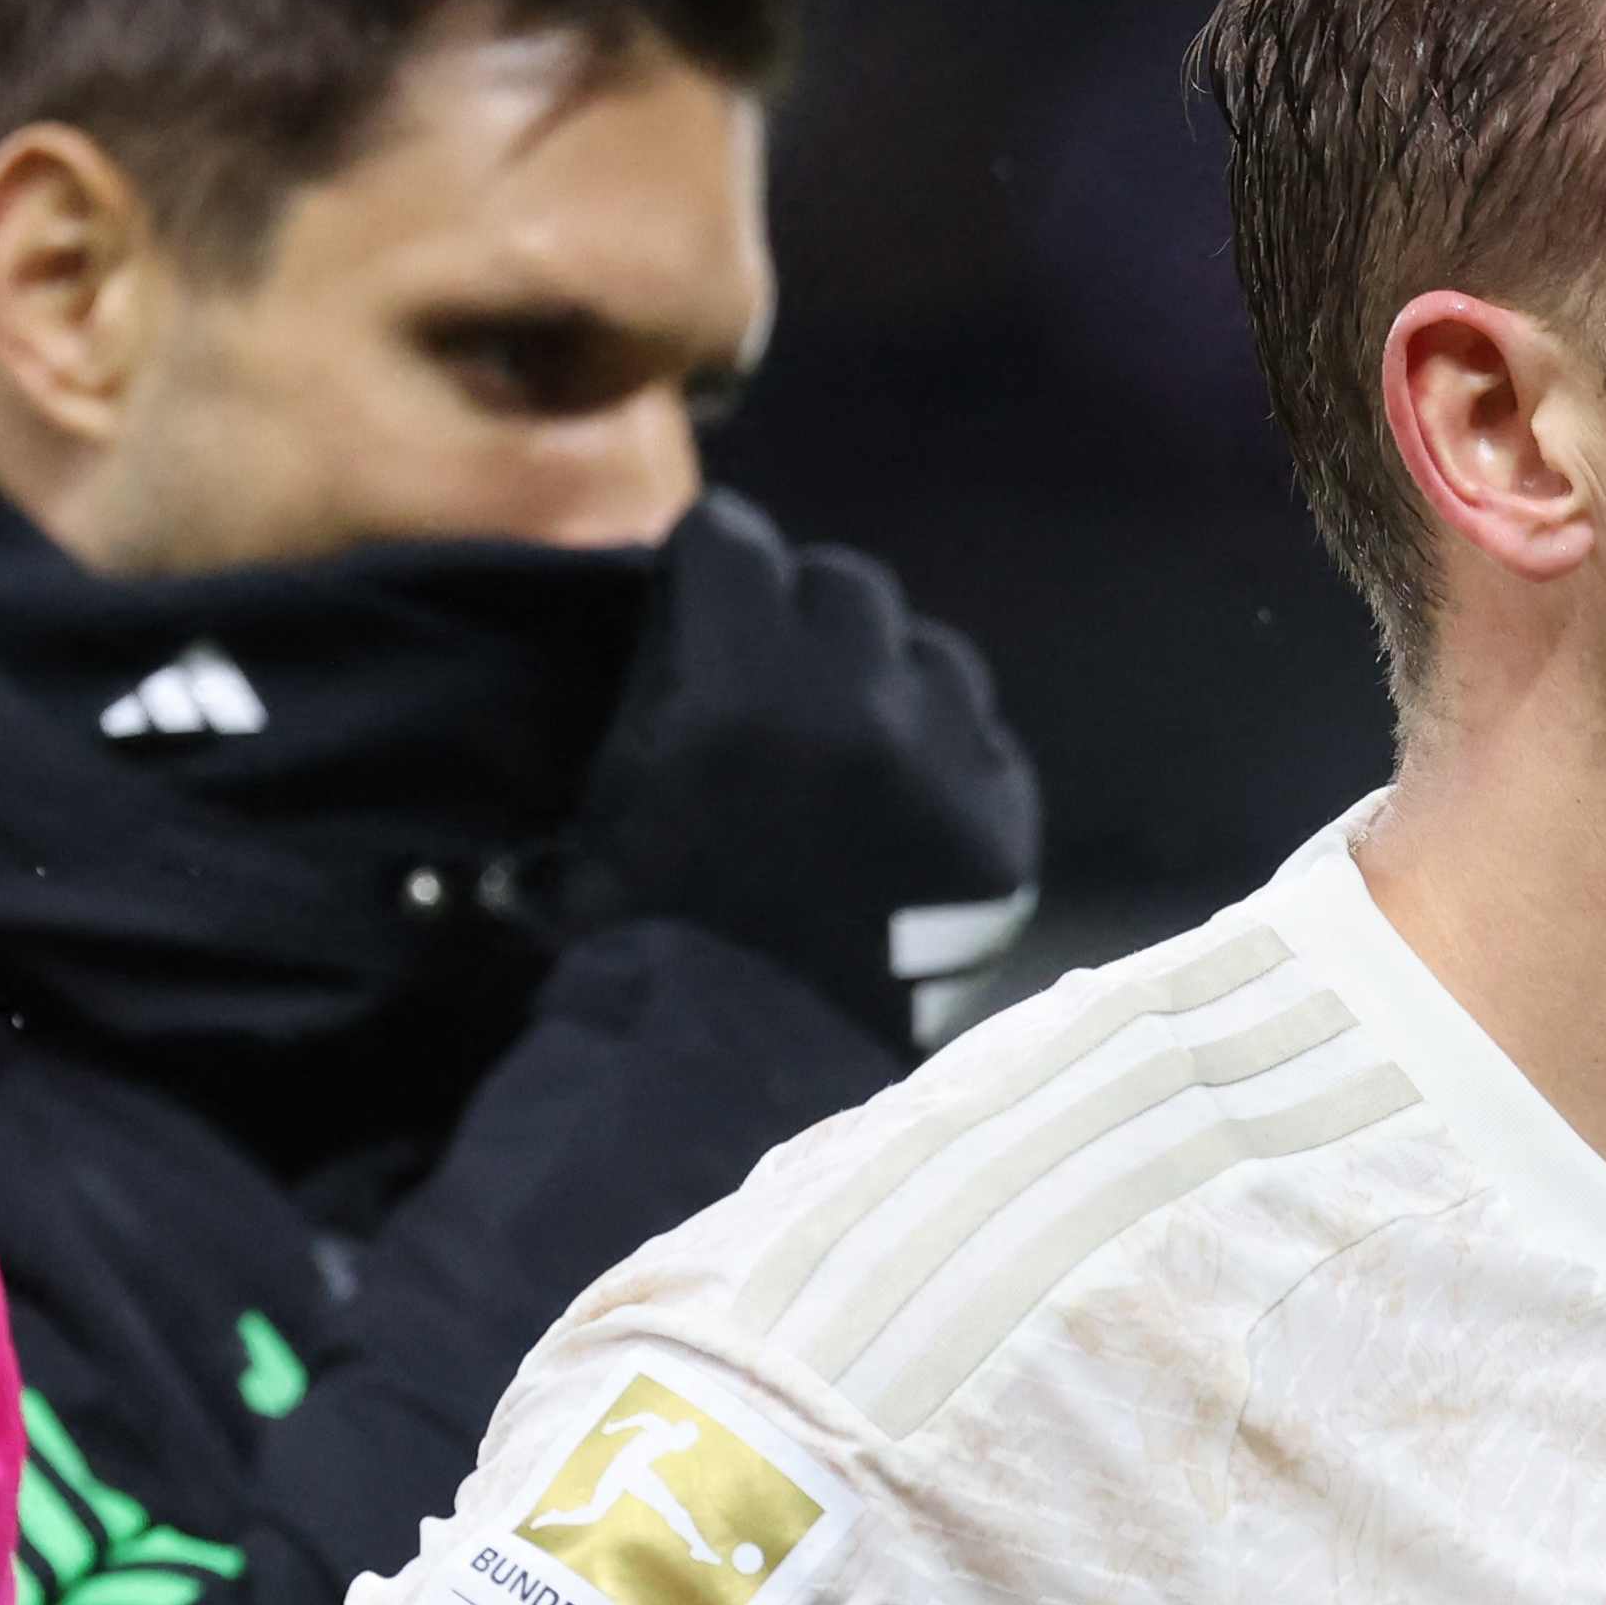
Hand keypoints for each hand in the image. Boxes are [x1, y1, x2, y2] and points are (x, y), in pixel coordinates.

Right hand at [543, 493, 1040, 1052]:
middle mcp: (850, 703)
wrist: (737, 1068)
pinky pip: (985, 743)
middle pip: (843, 582)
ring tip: (858, 738)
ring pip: (930, 654)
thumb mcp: (605, 800)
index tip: (705, 584)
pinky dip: (949, 760)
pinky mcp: (1000, 826)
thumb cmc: (640, 941)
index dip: (712, 560)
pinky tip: (907, 804)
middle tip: (783, 666)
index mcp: (733, 683)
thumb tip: (670, 632)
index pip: (735, 536)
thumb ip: (649, 696)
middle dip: (804, 613)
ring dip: (890, 679)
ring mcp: (939, 764)